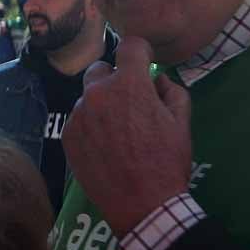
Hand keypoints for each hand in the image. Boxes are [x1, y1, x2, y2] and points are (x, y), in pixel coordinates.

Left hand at [61, 36, 192, 234]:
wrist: (141, 204)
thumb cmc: (167, 162)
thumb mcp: (182, 124)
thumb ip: (172, 91)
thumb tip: (157, 79)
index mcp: (129, 85)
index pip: (130, 46)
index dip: (140, 52)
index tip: (144, 62)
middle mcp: (98, 93)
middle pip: (101, 69)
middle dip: (115, 79)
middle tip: (129, 101)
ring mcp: (78, 114)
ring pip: (88, 96)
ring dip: (101, 104)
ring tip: (118, 132)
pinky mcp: (67, 135)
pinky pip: (78, 119)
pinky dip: (90, 125)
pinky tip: (104, 147)